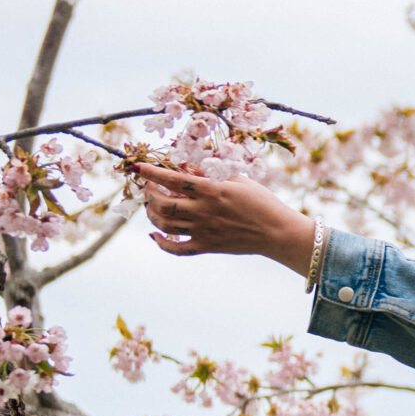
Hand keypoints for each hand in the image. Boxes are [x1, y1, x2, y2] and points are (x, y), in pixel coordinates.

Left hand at [135, 166, 314, 274]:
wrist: (277, 232)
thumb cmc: (262, 202)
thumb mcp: (238, 181)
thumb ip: (210, 177)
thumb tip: (187, 170)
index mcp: (211, 191)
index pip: (173, 179)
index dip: (152, 171)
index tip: (137, 166)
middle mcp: (203, 211)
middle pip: (162, 203)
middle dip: (149, 193)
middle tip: (150, 187)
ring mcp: (203, 231)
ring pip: (164, 225)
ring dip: (151, 214)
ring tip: (151, 206)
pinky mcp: (207, 246)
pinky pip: (176, 249)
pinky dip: (161, 243)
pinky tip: (154, 236)